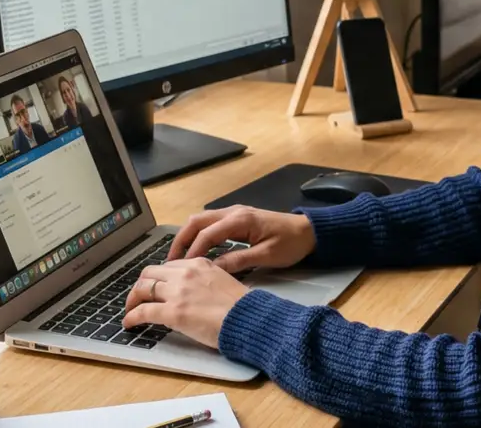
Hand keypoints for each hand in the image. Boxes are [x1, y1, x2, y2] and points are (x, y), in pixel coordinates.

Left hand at [122, 259, 249, 346]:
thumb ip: (203, 281)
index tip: (154, 287)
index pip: (167, 266)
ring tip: (130, 310)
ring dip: (131, 300)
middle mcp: (185, 273)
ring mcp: (177, 292)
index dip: (156, 278)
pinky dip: (132, 317)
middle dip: (140, 286)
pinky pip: (143, 311)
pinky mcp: (172, 312)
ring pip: (142, 289)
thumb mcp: (222, 281)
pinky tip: (129, 323)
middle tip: (137, 298)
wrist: (248, 319)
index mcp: (198, 263)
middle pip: (149, 273)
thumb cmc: (241, 306)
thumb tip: (192, 292)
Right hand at [169, 205, 315, 271]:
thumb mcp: (266, 256)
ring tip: (178, 257)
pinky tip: (196, 251)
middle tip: (170, 261)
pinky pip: (211, 224)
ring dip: (187, 236)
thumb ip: (238, 261)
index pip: (207, 234)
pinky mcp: (237, 218)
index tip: (181, 268)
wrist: (310, 231)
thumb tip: (213, 269)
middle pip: (197, 221)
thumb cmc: (291, 244)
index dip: (192, 251)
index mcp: (240, 220)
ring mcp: (234, 213)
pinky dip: (198, 235)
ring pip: (201, 220)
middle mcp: (233, 212)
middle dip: (181, 240)